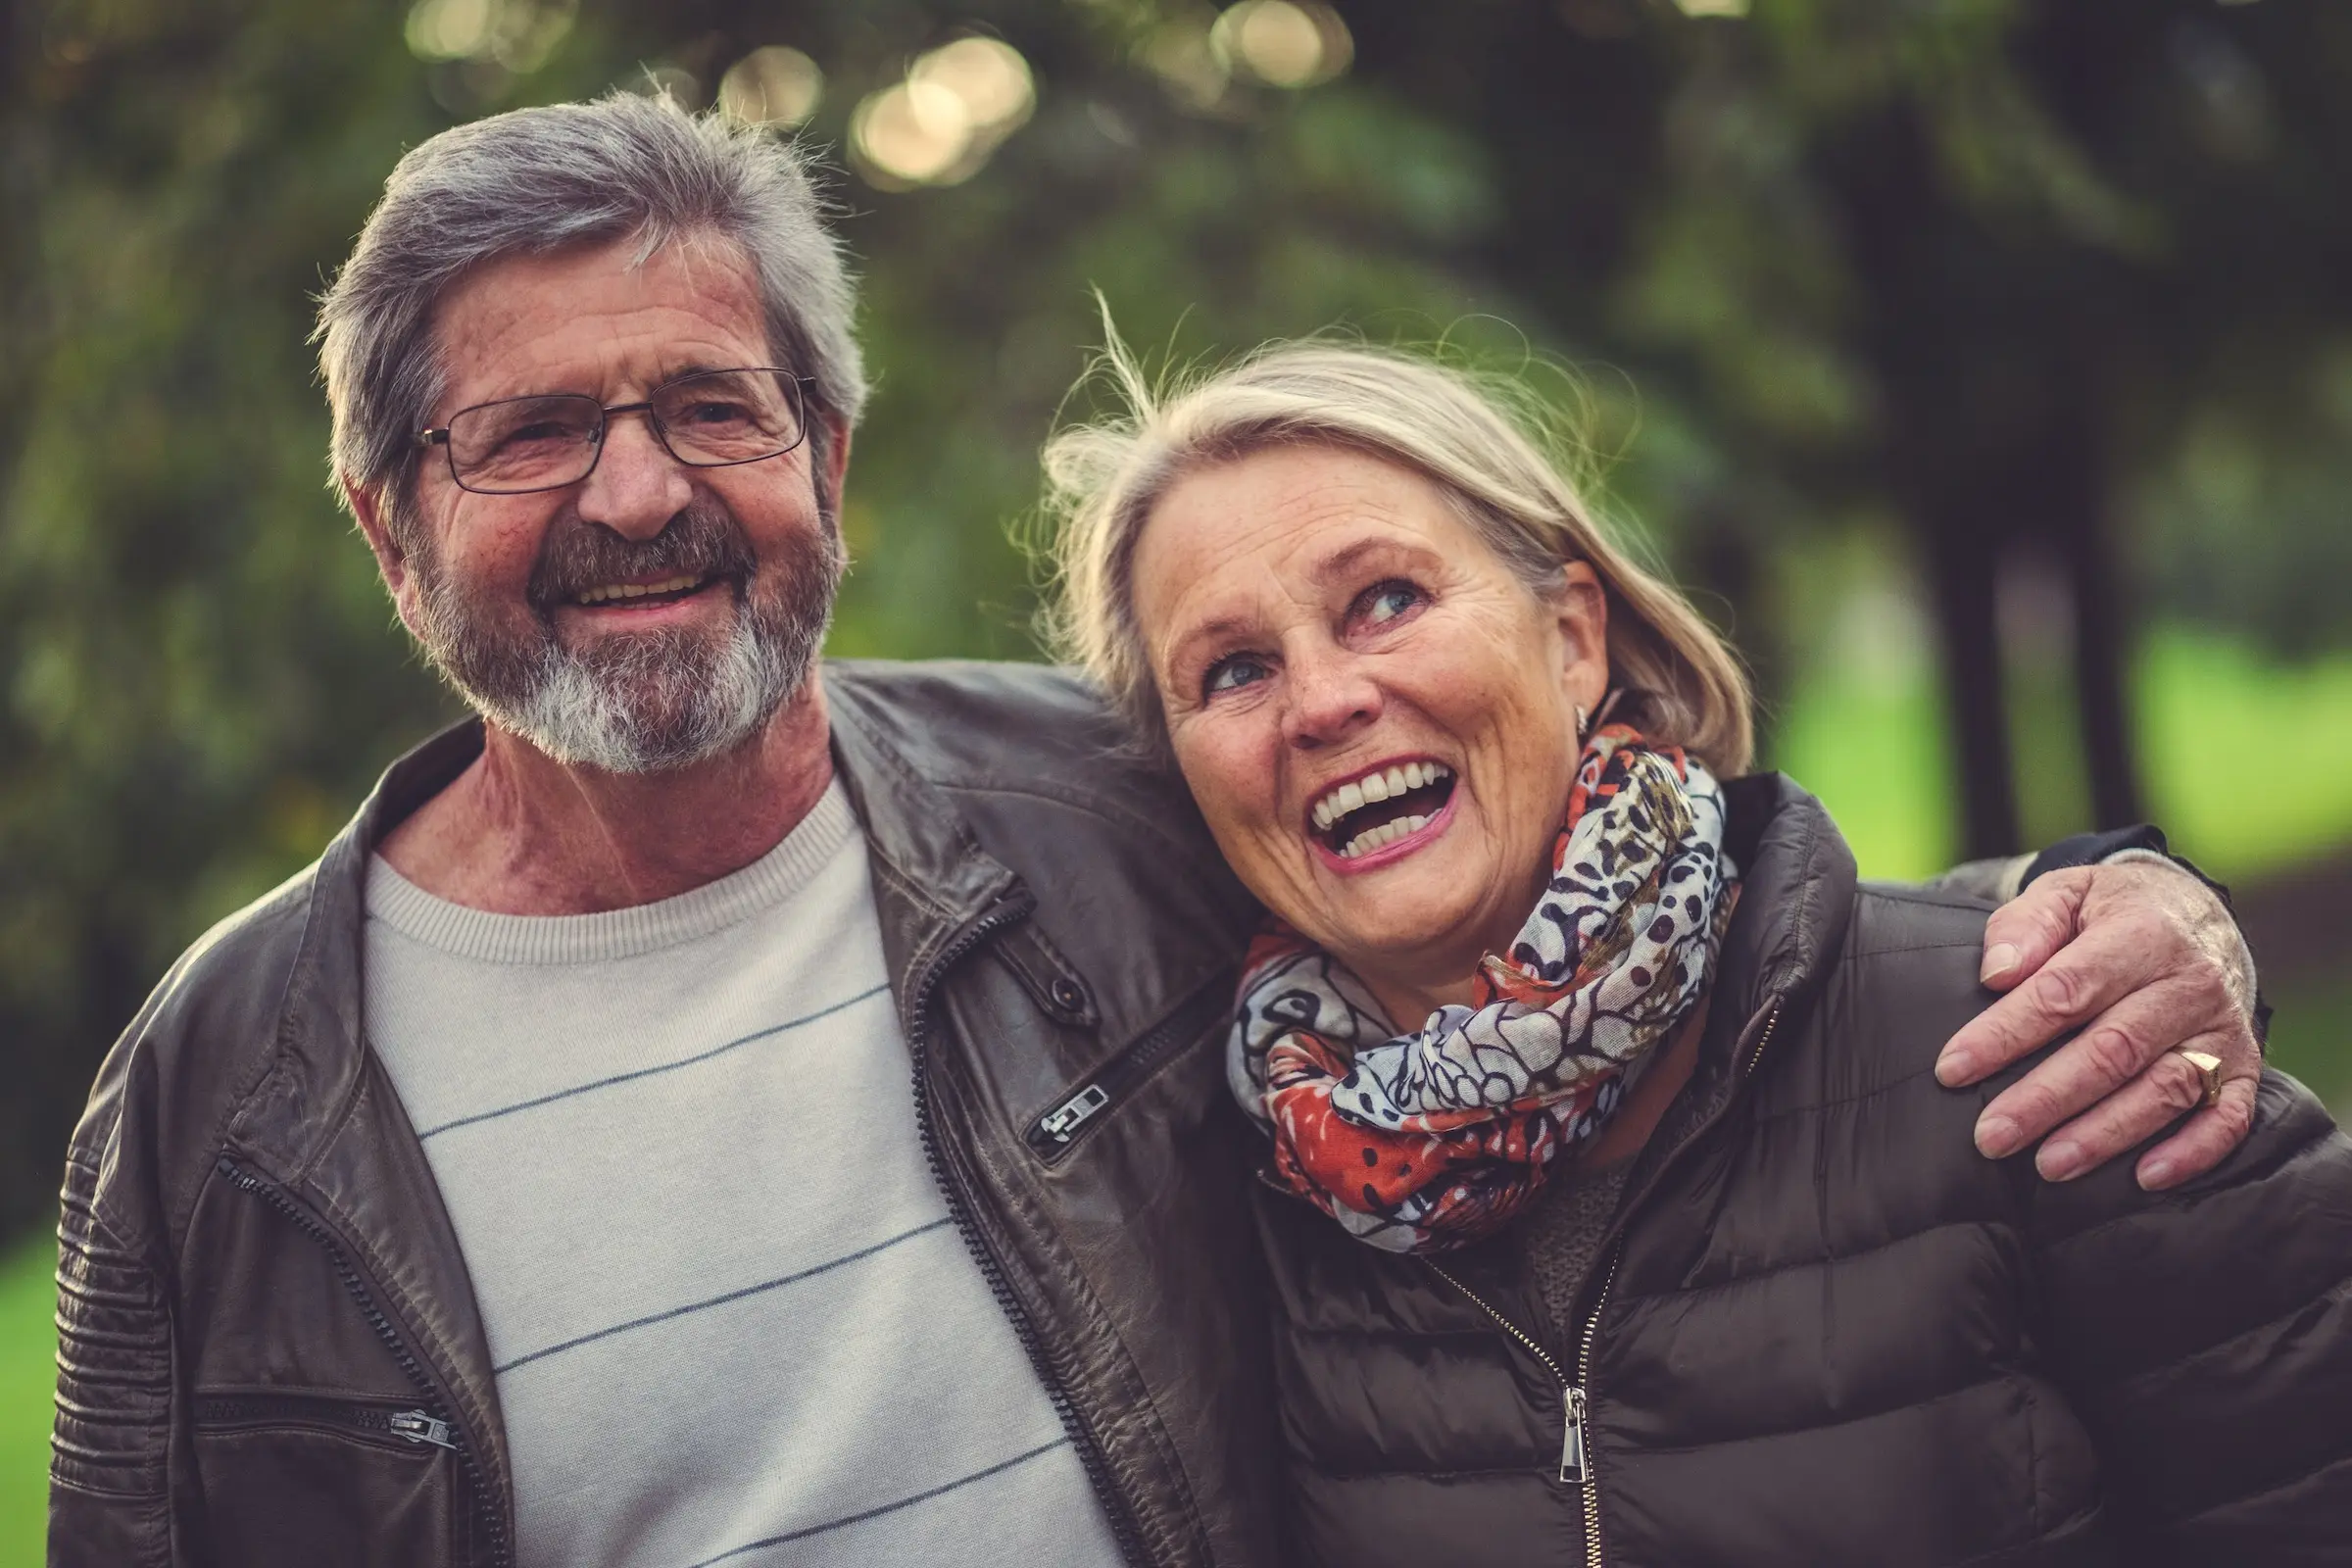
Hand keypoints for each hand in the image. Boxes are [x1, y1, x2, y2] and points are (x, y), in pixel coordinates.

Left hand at [1933, 859, 2260, 1189]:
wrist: (2196, 911)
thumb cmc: (2110, 910)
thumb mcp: (2066, 893)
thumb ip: (2026, 926)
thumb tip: (1995, 973)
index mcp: (2140, 933)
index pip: (2065, 990)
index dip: (2007, 1033)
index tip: (1953, 1069)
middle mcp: (2188, 983)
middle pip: (2113, 1050)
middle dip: (2046, 1099)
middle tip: (1991, 1136)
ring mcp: (2222, 1029)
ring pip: (2164, 1089)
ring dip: (2105, 1134)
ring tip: (2048, 1165)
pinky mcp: (2242, 1065)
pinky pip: (2227, 1116)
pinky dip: (2192, 1151)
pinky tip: (2145, 1178)